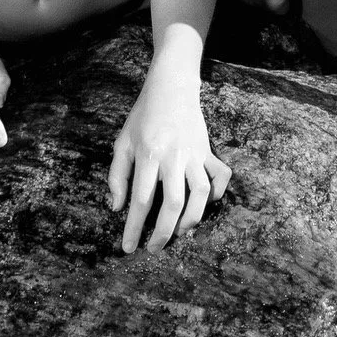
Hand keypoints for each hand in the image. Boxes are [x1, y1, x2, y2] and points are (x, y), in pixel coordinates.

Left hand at [108, 70, 231, 253]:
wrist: (171, 87)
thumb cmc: (142, 116)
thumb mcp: (122, 142)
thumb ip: (117, 176)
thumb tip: (116, 208)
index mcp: (148, 154)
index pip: (141, 200)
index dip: (134, 227)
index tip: (128, 248)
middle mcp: (173, 156)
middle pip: (173, 204)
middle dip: (163, 233)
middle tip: (154, 249)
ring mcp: (195, 154)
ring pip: (200, 194)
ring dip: (191, 220)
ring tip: (178, 233)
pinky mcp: (208, 151)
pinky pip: (219, 176)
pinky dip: (216, 194)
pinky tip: (204, 205)